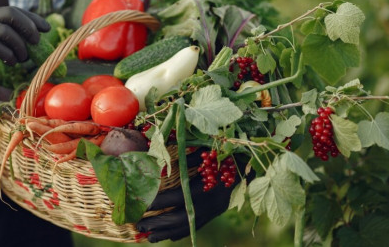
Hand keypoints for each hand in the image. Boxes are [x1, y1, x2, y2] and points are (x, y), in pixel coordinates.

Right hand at [0, 6, 49, 86]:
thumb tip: (28, 42)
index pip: (13, 9)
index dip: (32, 18)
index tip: (46, 27)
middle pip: (12, 14)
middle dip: (30, 27)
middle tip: (37, 41)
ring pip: (8, 33)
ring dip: (21, 47)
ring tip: (22, 58)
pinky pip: (0, 49)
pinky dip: (10, 56)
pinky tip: (10, 62)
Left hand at [136, 150, 251, 242]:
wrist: (250, 163)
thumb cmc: (226, 152)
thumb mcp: (207, 150)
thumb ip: (186, 157)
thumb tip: (162, 161)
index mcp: (205, 186)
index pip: (177, 198)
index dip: (158, 202)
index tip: (141, 205)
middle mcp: (209, 202)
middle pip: (180, 218)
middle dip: (158, 223)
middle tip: (139, 225)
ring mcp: (213, 210)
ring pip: (188, 226)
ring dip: (167, 232)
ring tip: (149, 237)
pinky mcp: (216, 212)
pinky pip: (197, 226)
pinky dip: (181, 232)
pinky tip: (169, 235)